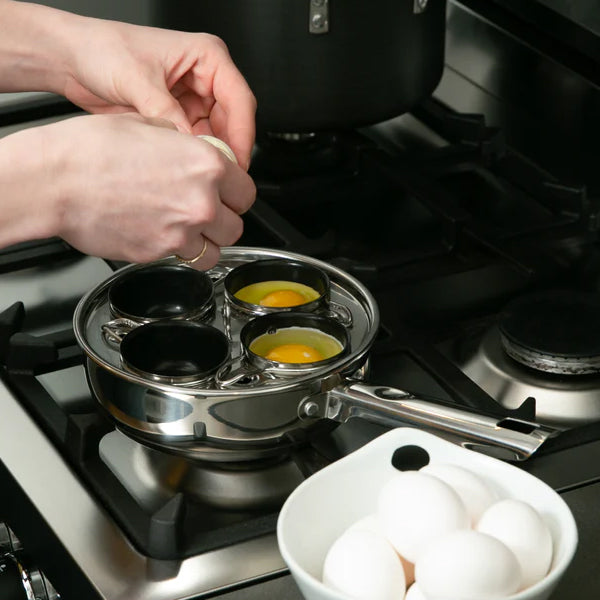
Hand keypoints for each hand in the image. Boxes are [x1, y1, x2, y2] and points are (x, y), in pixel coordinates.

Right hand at [11, 113, 255, 267]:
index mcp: (206, 165)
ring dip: (207, 241)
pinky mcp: (160, 253)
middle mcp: (201, 201)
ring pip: (216, 250)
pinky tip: (166, 236)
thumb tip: (192, 148)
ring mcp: (182, 232)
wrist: (56, 181)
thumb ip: (183, 143)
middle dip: (224, 219)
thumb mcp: (148, 125)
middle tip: (207, 212)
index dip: (237, 193)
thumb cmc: (90, 150)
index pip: (247, 191)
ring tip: (189, 229)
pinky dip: (181, 253)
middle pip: (236, 224)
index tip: (229, 195)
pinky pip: (186, 260)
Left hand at [60, 19, 256, 168]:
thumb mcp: (138, 82)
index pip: (240, 99)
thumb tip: (190, 147)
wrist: (72, 60)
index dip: (243, 134)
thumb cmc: (102, 50)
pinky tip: (187, 167)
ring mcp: (193, 99)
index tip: (237, 161)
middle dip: (228, 149)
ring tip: (200, 173)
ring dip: (211, 155)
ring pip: (218, 135)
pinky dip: (194, 156)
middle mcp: (204, 77)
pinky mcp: (180, 117)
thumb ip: (167, 116)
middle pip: (233, 121)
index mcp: (206, 56)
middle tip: (221, 175)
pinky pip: (198, 142)